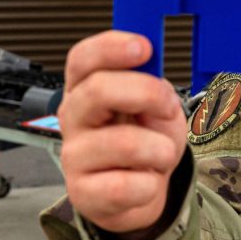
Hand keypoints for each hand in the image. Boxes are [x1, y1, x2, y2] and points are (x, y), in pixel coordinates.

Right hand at [58, 31, 186, 234]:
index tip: (144, 47)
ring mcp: (74, 156)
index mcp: (86, 88)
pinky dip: (150, 184)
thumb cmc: (146, 140)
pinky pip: (127, 185)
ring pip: (124, 143)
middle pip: (97, 90)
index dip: (111, 48)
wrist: (141, 190)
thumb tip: (150, 62)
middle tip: (167, 107)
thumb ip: (151, 83)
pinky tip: (145, 182)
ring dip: (160, 149)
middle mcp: (73, 118)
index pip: (82, 58)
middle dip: (147, 93)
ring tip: (160, 154)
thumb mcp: (156, 105)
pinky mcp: (82, 192)